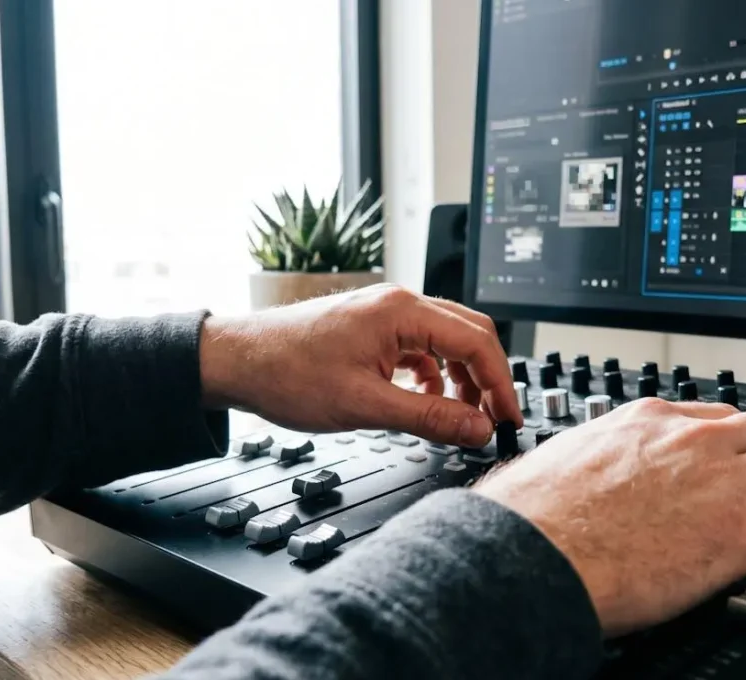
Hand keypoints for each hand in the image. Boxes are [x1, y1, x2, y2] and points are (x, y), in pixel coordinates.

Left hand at [199, 284, 521, 447]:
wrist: (236, 362)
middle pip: (469, 334)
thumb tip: (476, 427)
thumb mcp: (365, 405)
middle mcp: (398, 303)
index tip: (509, 416)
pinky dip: (434, 373)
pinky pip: (421, 346)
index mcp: (402, 311)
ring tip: (463, 415)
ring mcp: (385, 314)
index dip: (500, 383)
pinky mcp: (373, 328)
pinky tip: (427, 399)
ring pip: (446, 340)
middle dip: (488, 377)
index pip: (476, 341)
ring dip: (461, 377)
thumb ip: (429, 417)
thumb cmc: (286, 373)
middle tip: (496, 418)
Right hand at [475, 399, 745, 637]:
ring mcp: (723, 480)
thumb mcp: (559, 464)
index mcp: (645, 420)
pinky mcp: (744, 528)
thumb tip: (574, 477)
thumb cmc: (534, 521)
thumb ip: (589, 463)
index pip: (713, 415)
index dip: (744, 430)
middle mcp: (691, 440)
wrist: (536, 556)